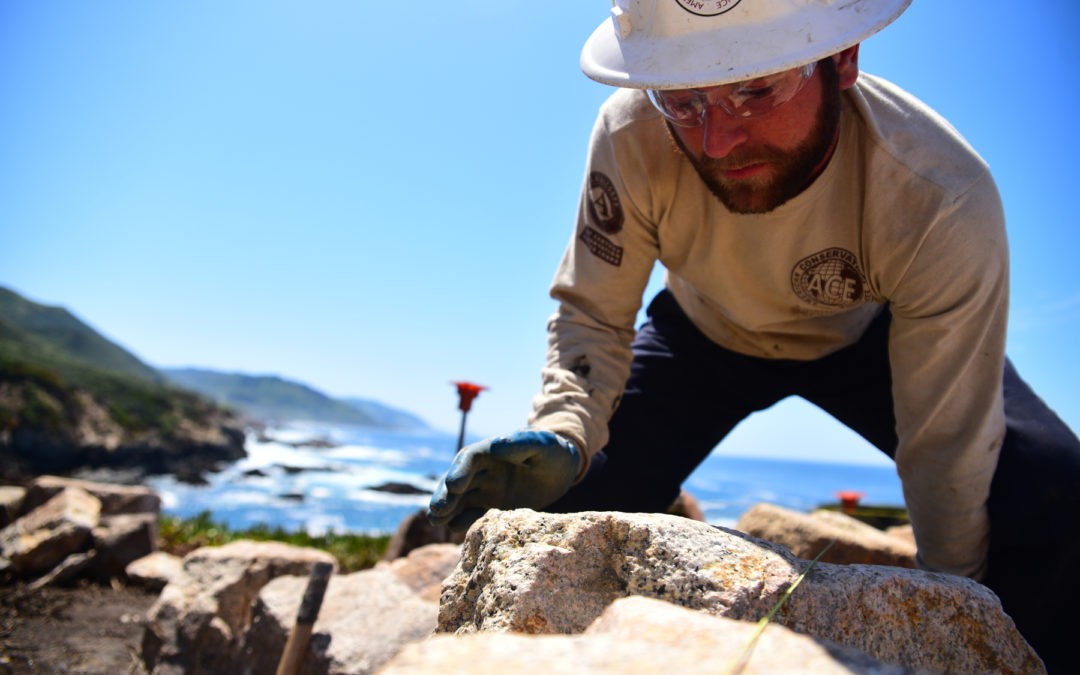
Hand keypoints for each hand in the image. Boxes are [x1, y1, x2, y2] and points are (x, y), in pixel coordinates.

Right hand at [427, 430, 580, 531]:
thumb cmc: (553, 452)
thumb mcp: (543, 445)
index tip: (453, 485)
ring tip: (437, 520)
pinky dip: (464, 521)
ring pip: (460, 500)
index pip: (469, 459)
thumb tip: (495, 444)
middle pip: (457, 481)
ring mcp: (485, 490)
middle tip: (436, 510)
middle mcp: (482, 471)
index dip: (459, 471)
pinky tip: (456, 528)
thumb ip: (522, 443)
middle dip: (445, 495)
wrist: (562, 471)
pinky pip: (474, 515)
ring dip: (448, 510)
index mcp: (490, 451)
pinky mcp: (493, 508)